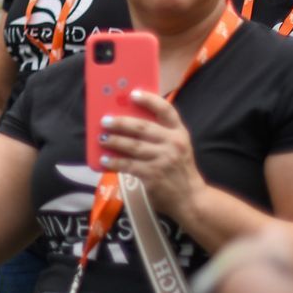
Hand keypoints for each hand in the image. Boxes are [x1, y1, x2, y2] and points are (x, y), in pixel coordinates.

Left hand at [101, 91, 204, 216]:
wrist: (191, 199)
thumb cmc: (178, 168)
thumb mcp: (176, 146)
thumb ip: (159, 133)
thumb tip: (126, 119)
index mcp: (179, 132)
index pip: (166, 110)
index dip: (149, 100)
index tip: (132, 93)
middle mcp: (173, 143)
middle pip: (143, 127)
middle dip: (121, 123)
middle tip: (104, 120)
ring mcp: (164, 160)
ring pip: (133, 146)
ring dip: (114, 141)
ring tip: (101, 138)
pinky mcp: (154, 175)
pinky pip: (129, 165)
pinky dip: (114, 162)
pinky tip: (105, 159)